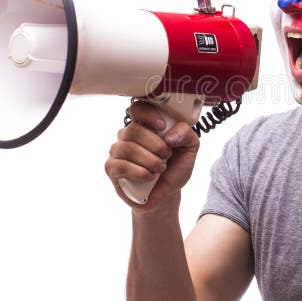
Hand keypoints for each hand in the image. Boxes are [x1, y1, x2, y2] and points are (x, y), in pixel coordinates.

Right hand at [105, 100, 199, 214]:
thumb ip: (186, 134)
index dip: (148, 114)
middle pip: (134, 130)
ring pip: (128, 149)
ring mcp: (117, 150)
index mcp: (145, 125)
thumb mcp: (190, 148)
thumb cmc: (175, 166)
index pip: (138, 108)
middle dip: (156, 146)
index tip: (162, 126)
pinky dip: (140, 172)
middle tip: (167, 156)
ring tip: (160, 168)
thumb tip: (170, 135)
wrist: (168, 192)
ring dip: (151, 161)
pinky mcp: (111, 168)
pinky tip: (149, 177)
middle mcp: (128, 134)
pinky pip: (121, 165)